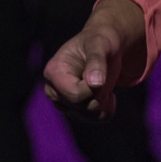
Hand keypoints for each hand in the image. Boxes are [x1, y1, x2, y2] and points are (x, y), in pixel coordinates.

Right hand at [43, 0, 146, 119]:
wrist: (104, 47)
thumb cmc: (100, 42)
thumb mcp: (99, 45)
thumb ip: (96, 61)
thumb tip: (94, 84)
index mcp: (53, 72)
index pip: (74, 94)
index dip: (93, 89)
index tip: (100, 73)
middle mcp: (53, 90)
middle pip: (82, 108)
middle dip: (100, 94)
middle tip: (104, 75)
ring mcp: (63, 102)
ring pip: (90, 116)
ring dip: (104, 100)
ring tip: (103, 81)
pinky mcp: (74, 110)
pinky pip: (96, 119)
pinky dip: (107, 107)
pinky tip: (105, 92)